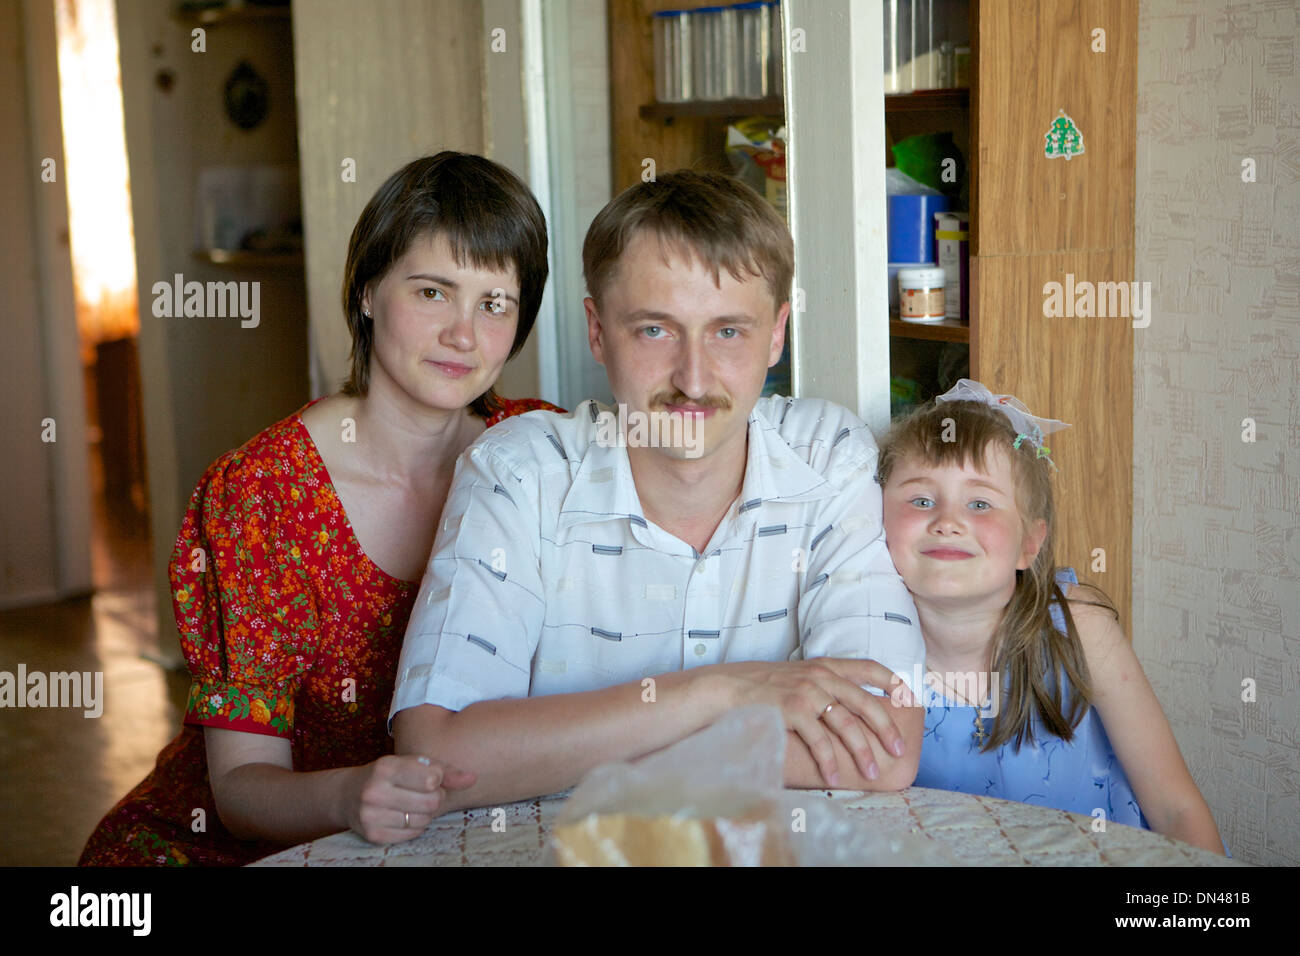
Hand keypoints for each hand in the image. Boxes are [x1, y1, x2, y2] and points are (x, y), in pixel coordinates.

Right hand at [341, 755, 476, 844]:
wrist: (347, 794)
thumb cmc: (388, 775)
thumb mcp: (411, 764)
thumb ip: (444, 770)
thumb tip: (472, 778)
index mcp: (386, 767)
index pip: (432, 778)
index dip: (438, 779)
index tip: (430, 778)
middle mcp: (375, 791)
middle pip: (432, 802)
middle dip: (434, 798)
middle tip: (424, 793)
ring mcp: (371, 815)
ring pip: (424, 820)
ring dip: (425, 813)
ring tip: (412, 803)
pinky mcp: (373, 835)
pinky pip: (413, 834)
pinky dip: (415, 826)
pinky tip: (403, 816)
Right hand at [710, 658, 914, 786]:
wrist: (725, 688)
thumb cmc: (761, 688)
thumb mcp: (797, 677)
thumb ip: (822, 685)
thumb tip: (846, 707)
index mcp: (825, 666)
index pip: (869, 667)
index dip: (893, 682)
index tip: (910, 699)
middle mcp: (821, 676)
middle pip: (866, 702)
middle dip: (887, 728)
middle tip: (899, 750)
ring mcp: (807, 691)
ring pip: (847, 724)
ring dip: (863, 751)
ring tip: (873, 772)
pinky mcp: (792, 709)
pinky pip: (819, 740)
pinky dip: (829, 761)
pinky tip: (834, 777)